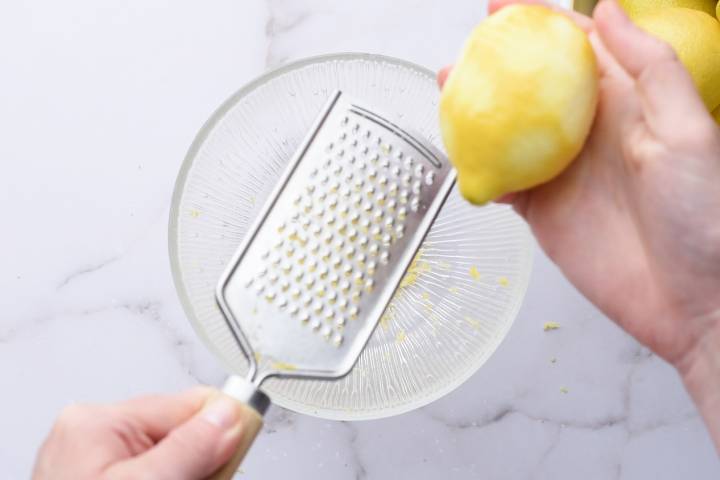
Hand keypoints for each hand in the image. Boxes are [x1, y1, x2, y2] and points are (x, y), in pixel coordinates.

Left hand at [33, 388, 242, 479]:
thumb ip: (189, 449)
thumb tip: (228, 414)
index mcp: (99, 422)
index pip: (187, 403)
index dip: (223, 426)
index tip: (245, 446)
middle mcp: (93, 433)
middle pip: (181, 431)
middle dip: (202, 461)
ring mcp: (94, 459)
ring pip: (172, 455)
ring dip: (190, 472)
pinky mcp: (101, 477)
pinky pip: (153, 468)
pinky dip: (173, 477)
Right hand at [440, 0, 719, 448]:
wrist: (691, 301)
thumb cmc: (704, 218)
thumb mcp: (688, 129)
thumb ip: (649, 69)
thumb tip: (608, 11)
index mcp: (625, 105)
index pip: (575, 51)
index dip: (540, 25)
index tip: (504, 9)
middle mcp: (588, 135)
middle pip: (532, 89)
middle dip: (497, 65)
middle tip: (466, 50)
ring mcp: (561, 173)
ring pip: (508, 133)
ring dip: (477, 113)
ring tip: (448, 91)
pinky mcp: (542, 212)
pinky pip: (502, 181)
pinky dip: (480, 167)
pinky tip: (463, 155)